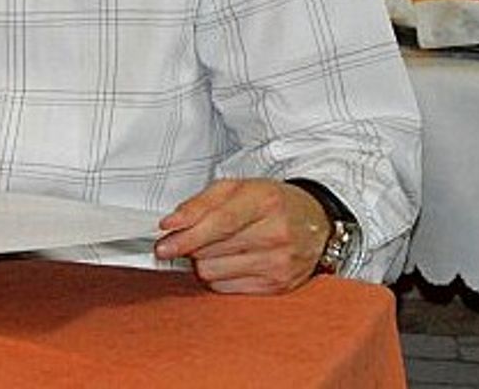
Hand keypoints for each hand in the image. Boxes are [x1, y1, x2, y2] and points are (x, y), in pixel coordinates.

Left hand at [153, 178, 329, 293]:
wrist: (316, 223)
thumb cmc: (270, 202)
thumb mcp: (235, 188)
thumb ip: (199, 203)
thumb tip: (170, 224)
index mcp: (264, 202)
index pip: (219, 223)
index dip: (187, 235)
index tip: (163, 242)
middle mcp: (276, 234)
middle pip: (211, 251)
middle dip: (191, 246)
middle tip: (191, 238)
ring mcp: (280, 264)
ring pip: (214, 272)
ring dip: (203, 262)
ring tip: (215, 248)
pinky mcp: (279, 286)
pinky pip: (226, 289)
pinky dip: (218, 276)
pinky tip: (229, 262)